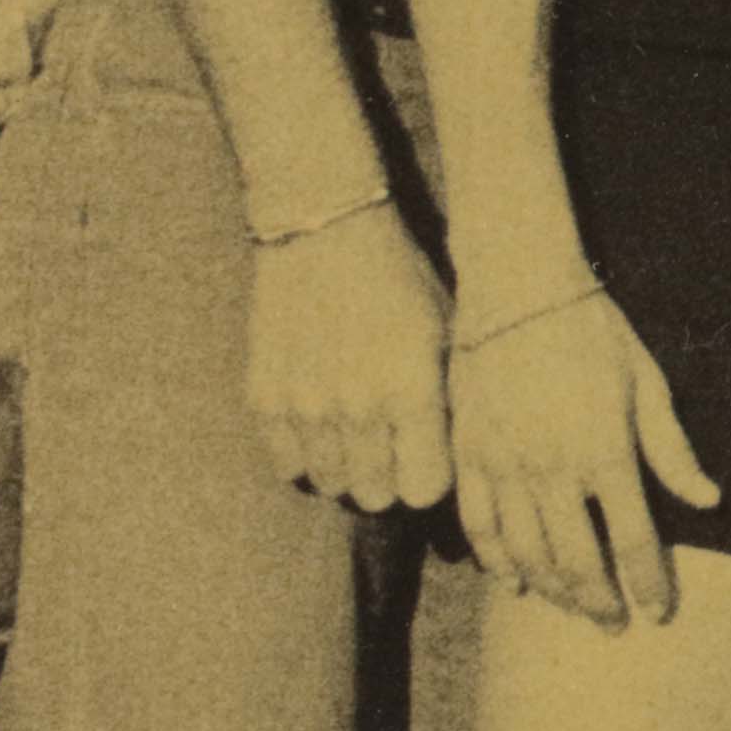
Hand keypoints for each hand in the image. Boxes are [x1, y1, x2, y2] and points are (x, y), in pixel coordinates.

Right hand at [240, 207, 450, 514]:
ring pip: (332, 484)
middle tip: (392, 448)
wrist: (325, 233)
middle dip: (390, 479)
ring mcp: (305, 406)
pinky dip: (306, 455)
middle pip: (376, 496)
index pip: (424, 489)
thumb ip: (454, 400)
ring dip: (348, 468)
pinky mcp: (264, 398)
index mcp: (412, 390)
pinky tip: (322, 424)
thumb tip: (466, 459)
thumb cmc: (402, 280)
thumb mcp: (447, 333)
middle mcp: (357, 406)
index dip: (430, 478)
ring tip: (358, 432)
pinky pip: (287, 466)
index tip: (429, 459)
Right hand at [447, 276, 713, 635]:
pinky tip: (515, 583)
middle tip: (615, 627)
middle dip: (600, 603)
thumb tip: (709, 502)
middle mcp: (551, 468)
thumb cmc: (594, 332)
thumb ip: (672, 451)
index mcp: (604, 452)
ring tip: (575, 609)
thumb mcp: (647, 384)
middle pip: (577, 561)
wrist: (518, 290)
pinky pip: (478, 524)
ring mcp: (502, 465)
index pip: (634, 541)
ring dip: (553, 591)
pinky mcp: (467, 454)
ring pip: (526, 553)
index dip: (648, 584)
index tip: (660, 613)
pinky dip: (497, 562)